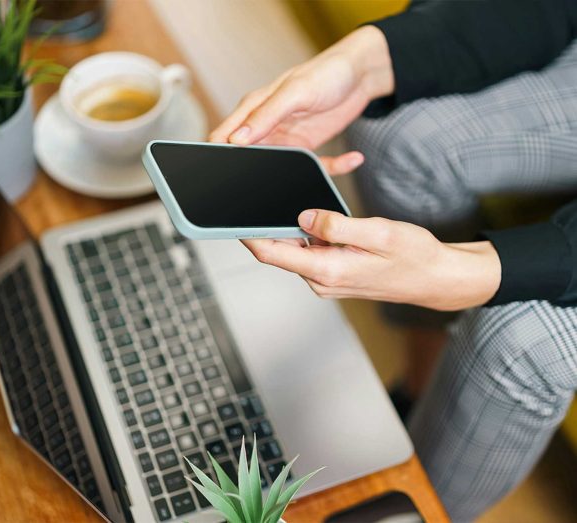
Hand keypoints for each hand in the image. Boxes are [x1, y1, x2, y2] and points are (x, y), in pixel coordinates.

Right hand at [209, 26, 394, 174]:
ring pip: (280, 167)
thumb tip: (237, 139)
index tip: (230, 170)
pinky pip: (314, 165)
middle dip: (257, 173)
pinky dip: (332, 166)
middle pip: (248, 158)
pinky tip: (353, 158)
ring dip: (299, 173)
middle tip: (277, 180)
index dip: (221, 154)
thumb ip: (266, 115)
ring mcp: (286, 138)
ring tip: (323, 171)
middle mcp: (265, 126)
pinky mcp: (307, 145)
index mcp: (253, 109)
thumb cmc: (326, 72)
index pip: (224, 136)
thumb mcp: (295, 92)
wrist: (361, 72)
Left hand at [242, 209, 500, 310]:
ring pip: (294, 249)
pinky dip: (307, 235)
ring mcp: (326, 278)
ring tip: (278, 199)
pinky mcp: (333, 273)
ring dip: (287, 228)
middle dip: (264, 225)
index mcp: (326, 270)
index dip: (246, 233)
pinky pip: (311, 252)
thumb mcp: (378, 231)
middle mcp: (320, 279)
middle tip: (250, 196)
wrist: (438, 279)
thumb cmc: (415, 256)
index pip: (271, 252)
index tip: (229, 215)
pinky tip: (309, 215)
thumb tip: (303, 216)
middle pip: (278, 250)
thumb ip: (337, 224)